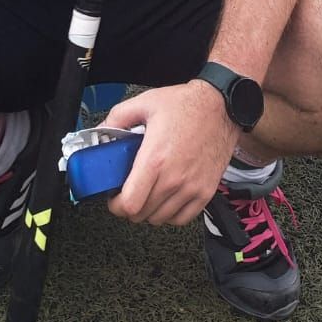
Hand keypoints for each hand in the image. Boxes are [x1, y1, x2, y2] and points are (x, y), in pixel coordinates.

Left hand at [105, 82, 237, 225]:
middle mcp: (173, 178)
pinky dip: (170, 214)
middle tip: (130, 191)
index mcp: (155, 159)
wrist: (220, 107)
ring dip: (149, 210)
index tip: (114, 198)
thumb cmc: (185, 105)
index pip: (130, 204)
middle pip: (142, 214)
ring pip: (160, 219)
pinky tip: (166, 198)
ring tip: (148, 192)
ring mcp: (191, 188)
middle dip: (130, 206)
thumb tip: (101, 130)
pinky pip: (181, 219)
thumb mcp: (145, 102)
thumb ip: (118, 118)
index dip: (116, 205)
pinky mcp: (205, 192)